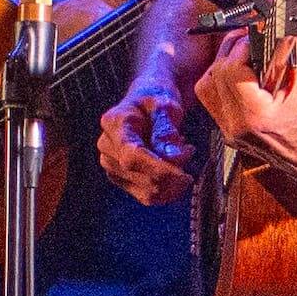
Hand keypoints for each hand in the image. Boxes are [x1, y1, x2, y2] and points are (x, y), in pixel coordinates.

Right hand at [97, 78, 198, 206]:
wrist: (148, 103)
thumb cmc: (157, 98)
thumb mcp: (166, 106)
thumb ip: (167, 131)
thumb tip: (173, 159)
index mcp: (113, 124)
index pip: (132, 156)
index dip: (159, 170)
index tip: (185, 175)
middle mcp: (107, 147)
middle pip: (141, 177)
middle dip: (173, 174)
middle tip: (189, 151)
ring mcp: (111, 165)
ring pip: (147, 192)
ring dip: (173, 181)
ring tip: (182, 154)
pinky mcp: (121, 179)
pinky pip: (148, 197)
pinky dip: (168, 189)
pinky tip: (176, 169)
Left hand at [193, 36, 296, 190]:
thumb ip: (295, 52)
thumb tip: (280, 34)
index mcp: (255, 115)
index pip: (231, 69)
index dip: (241, 47)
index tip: (255, 39)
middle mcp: (236, 126)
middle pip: (215, 75)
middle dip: (231, 51)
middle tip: (249, 42)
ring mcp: (229, 131)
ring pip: (207, 87)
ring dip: (222, 66)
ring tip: (242, 58)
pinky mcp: (229, 132)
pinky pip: (213, 101)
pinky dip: (222, 83)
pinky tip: (240, 77)